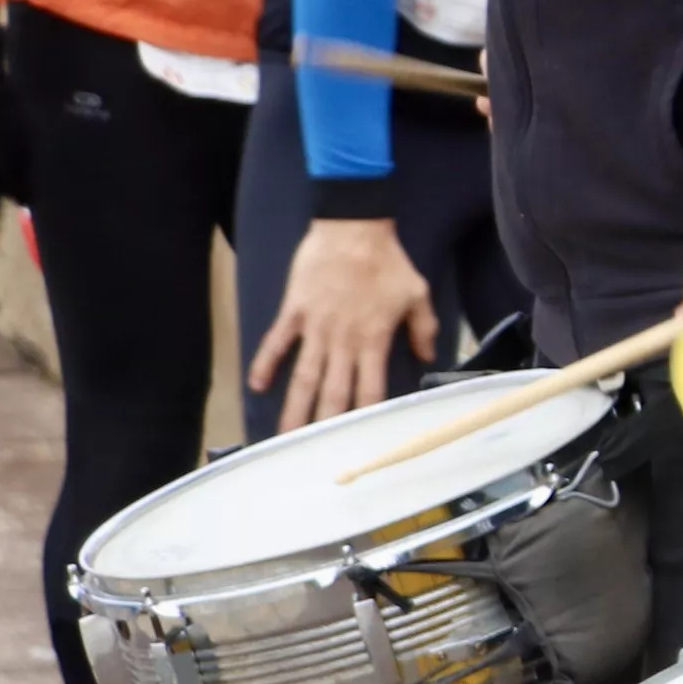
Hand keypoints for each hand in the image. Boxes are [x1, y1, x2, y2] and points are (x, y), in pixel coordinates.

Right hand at [244, 217, 438, 428]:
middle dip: (324, 425)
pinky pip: (277, 343)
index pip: (369, 389)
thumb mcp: (417, 293)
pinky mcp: (294, 312)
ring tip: (283, 436)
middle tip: (313, 455)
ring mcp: (315, 328)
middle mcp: (343, 341)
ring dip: (293, 407)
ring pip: (303, 376)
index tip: (359, 442)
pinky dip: (266, 364)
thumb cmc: (387, 262)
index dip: (364, 416)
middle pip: (332, 392)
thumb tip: (426, 357)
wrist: (352, 228)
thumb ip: (424, 328)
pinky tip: (256, 387)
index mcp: (374, 340)